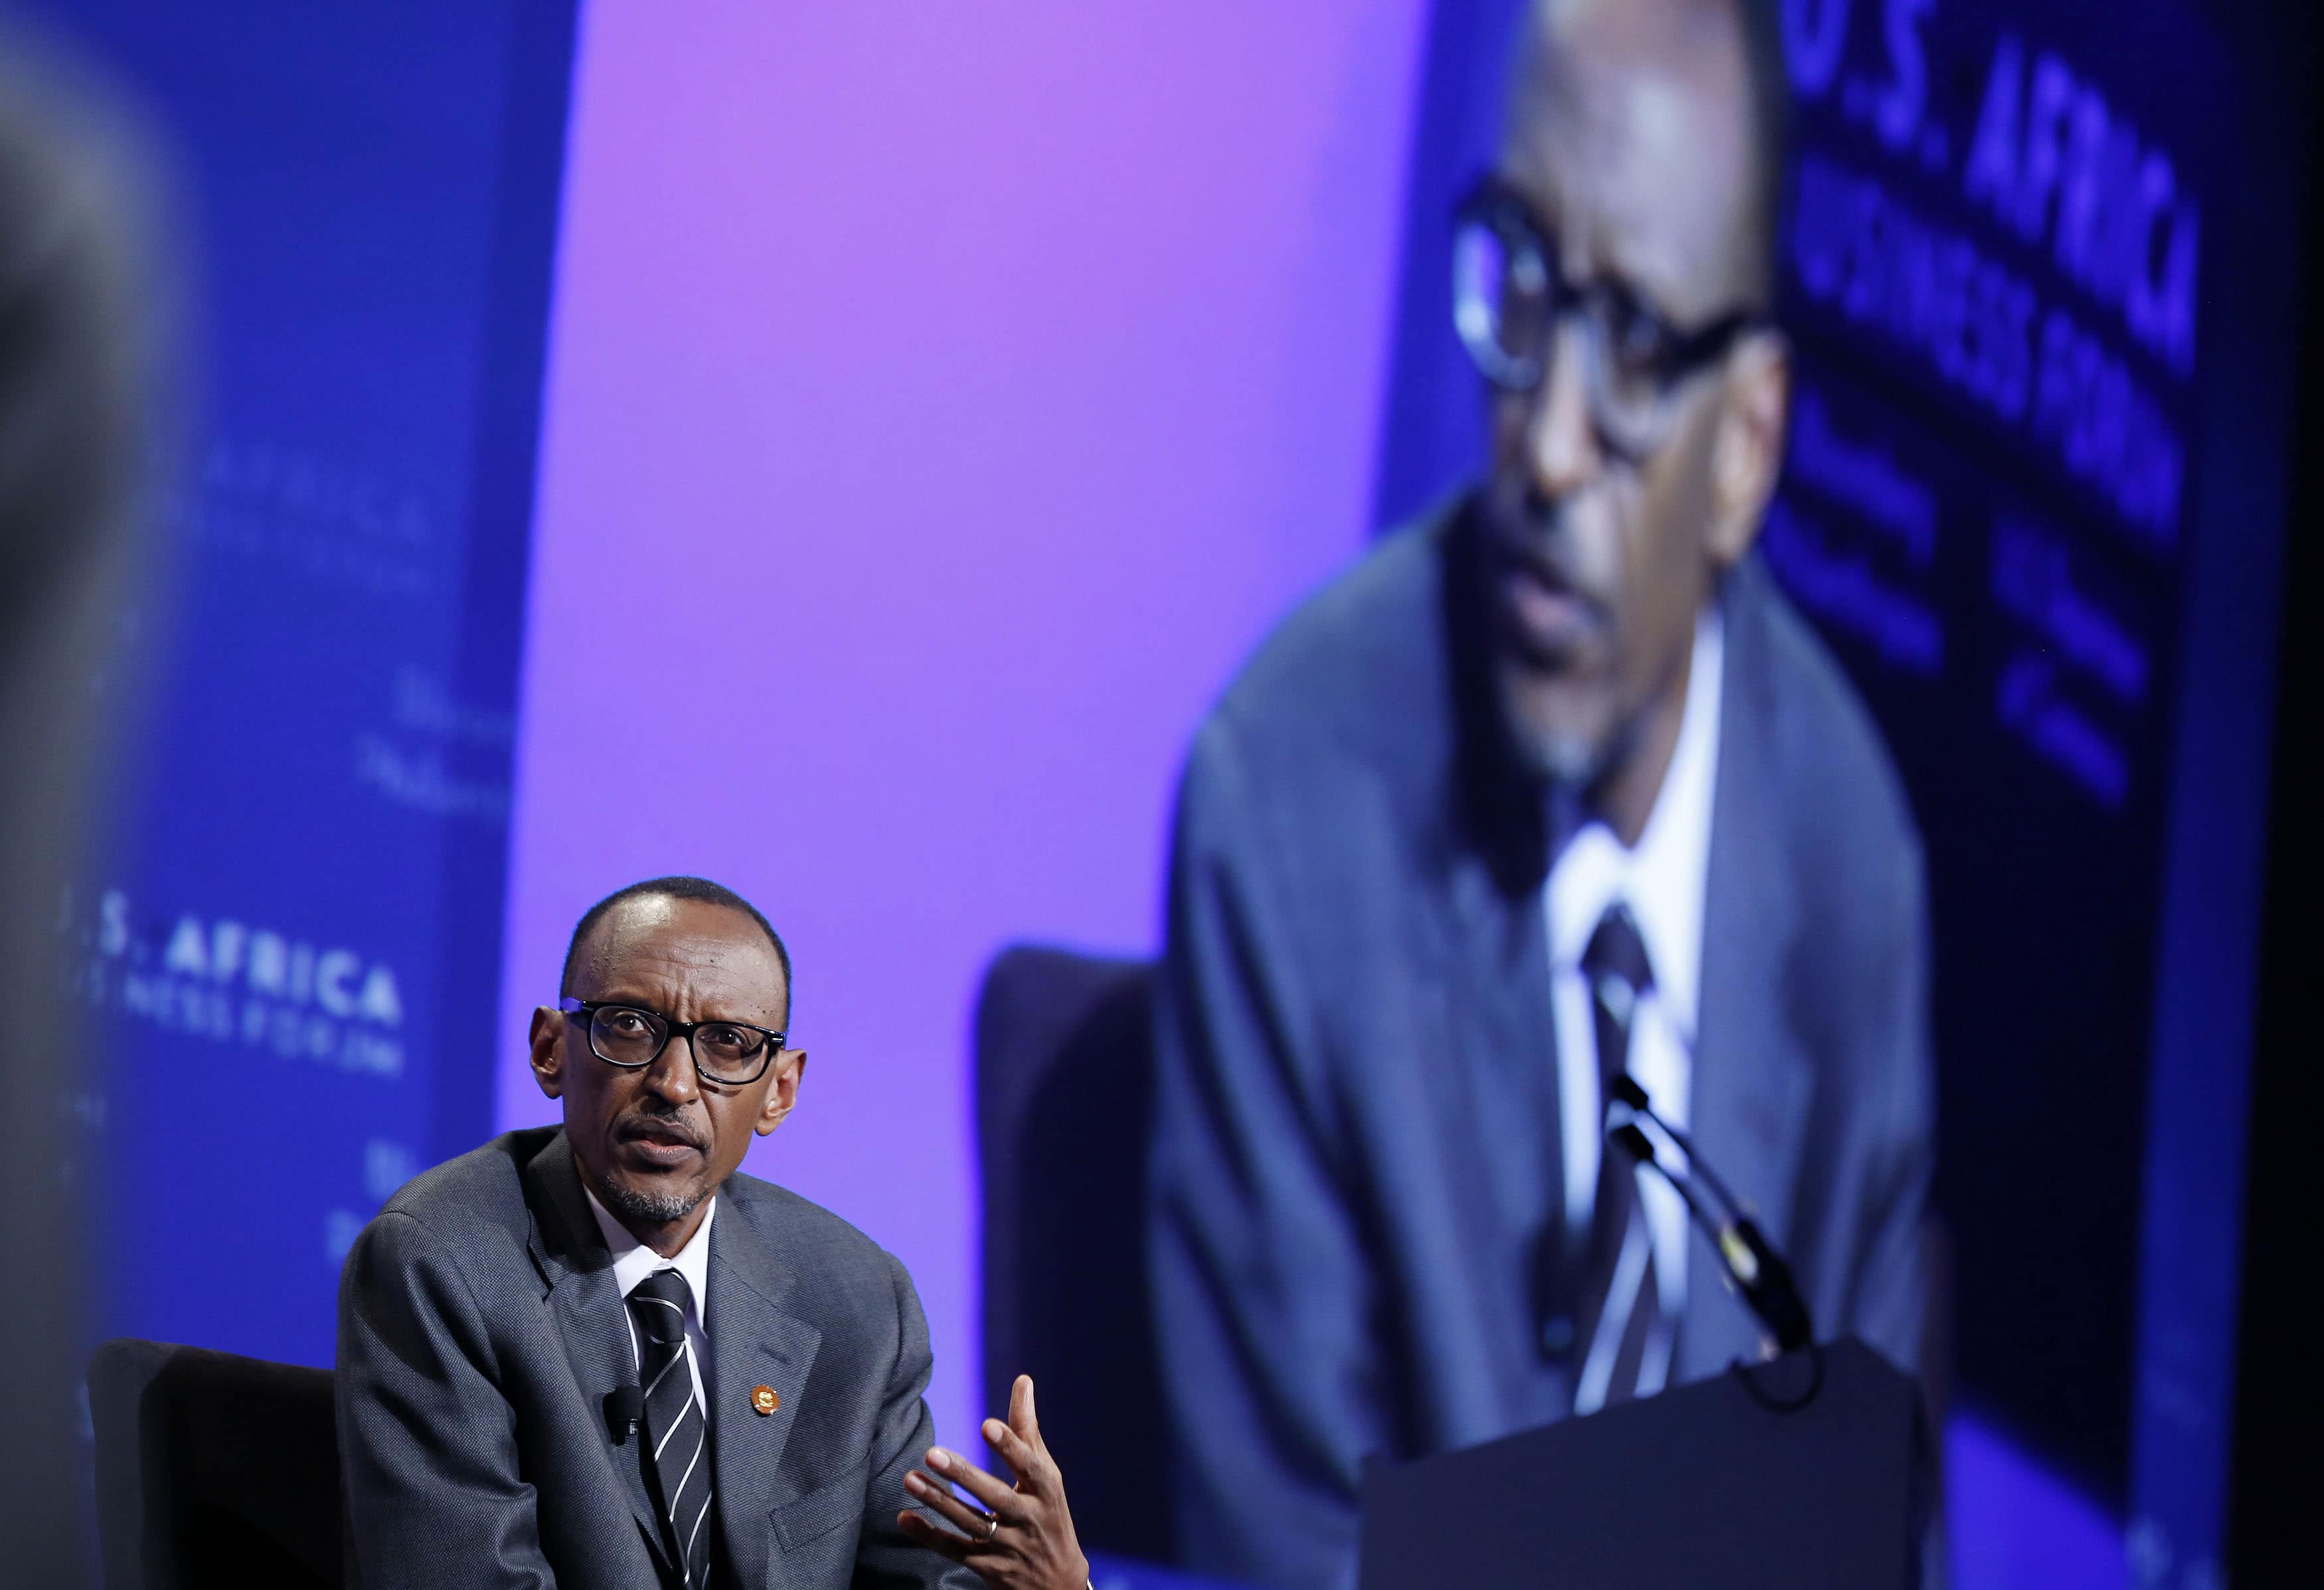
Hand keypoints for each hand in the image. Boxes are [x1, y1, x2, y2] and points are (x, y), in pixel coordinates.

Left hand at [899, 1374, 1088, 1589]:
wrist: (1057, 1583)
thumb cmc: (1049, 1513)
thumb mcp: (1046, 1475)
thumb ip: (1028, 1429)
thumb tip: (1023, 1380)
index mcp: (1047, 1491)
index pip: (1030, 1466)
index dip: (1010, 1446)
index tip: (986, 1424)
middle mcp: (1029, 1520)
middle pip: (995, 1497)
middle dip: (964, 1475)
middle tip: (932, 1451)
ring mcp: (1007, 1547)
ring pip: (970, 1524)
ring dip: (939, 1501)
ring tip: (909, 1479)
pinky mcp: (987, 1568)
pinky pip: (954, 1551)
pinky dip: (928, 1536)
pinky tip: (904, 1517)